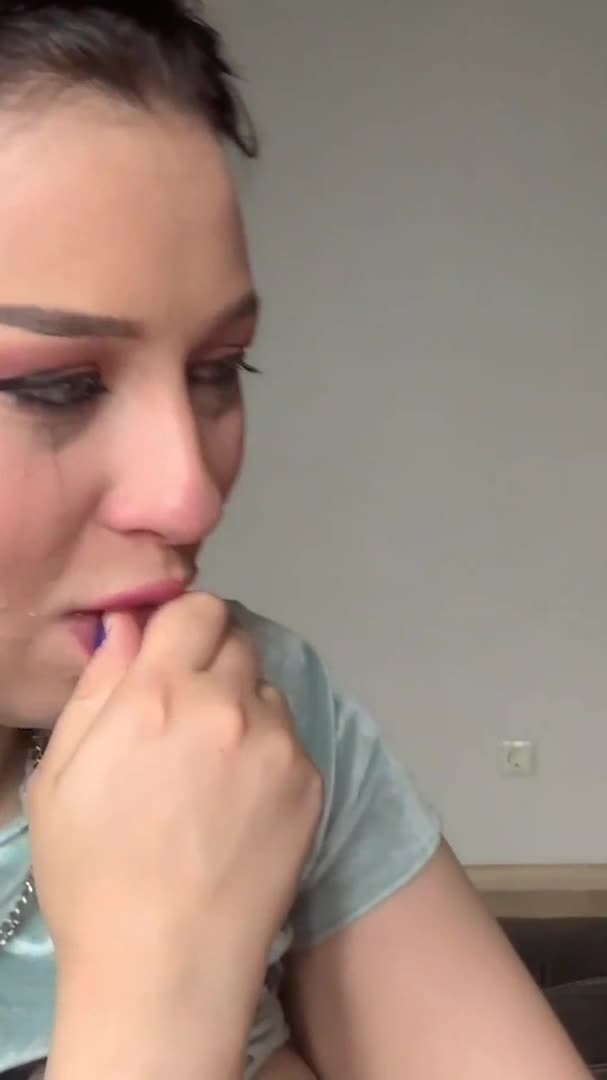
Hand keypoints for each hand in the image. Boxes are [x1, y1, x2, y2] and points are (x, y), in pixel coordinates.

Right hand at [28, 594, 321, 1023]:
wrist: (167, 962)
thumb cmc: (95, 872)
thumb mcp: (61, 775)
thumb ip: (98, 685)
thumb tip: (127, 625)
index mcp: (159, 693)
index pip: (197, 610)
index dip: (183, 628)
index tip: (171, 657)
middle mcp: (227, 704)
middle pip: (237, 643)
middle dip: (212, 665)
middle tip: (187, 719)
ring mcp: (278, 743)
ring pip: (266, 692)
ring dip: (244, 709)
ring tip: (216, 770)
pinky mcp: (311, 781)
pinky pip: (290, 740)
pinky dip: (269, 755)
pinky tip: (243, 805)